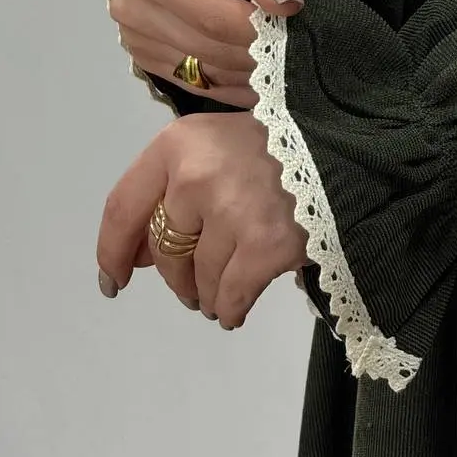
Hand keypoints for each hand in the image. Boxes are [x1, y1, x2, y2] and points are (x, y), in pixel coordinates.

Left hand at [96, 112, 308, 328]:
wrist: (344, 149)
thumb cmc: (276, 145)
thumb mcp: (215, 146)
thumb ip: (173, 189)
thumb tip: (139, 256)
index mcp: (178, 144)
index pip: (123, 207)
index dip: (112, 251)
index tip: (113, 280)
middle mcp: (195, 176)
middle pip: (163, 250)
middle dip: (175, 278)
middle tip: (191, 289)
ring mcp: (231, 212)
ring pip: (198, 277)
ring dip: (206, 296)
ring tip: (221, 295)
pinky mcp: (265, 245)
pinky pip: (232, 295)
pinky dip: (230, 310)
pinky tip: (235, 312)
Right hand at [111, 0, 304, 106]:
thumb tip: (286, 4)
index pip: (215, 19)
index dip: (263, 29)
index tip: (296, 23)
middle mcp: (131, 6)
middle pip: (210, 52)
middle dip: (260, 51)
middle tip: (297, 40)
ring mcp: (135, 37)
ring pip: (206, 76)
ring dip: (250, 72)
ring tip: (281, 51)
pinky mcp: (148, 56)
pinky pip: (198, 84)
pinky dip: (234, 84)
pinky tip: (261, 70)